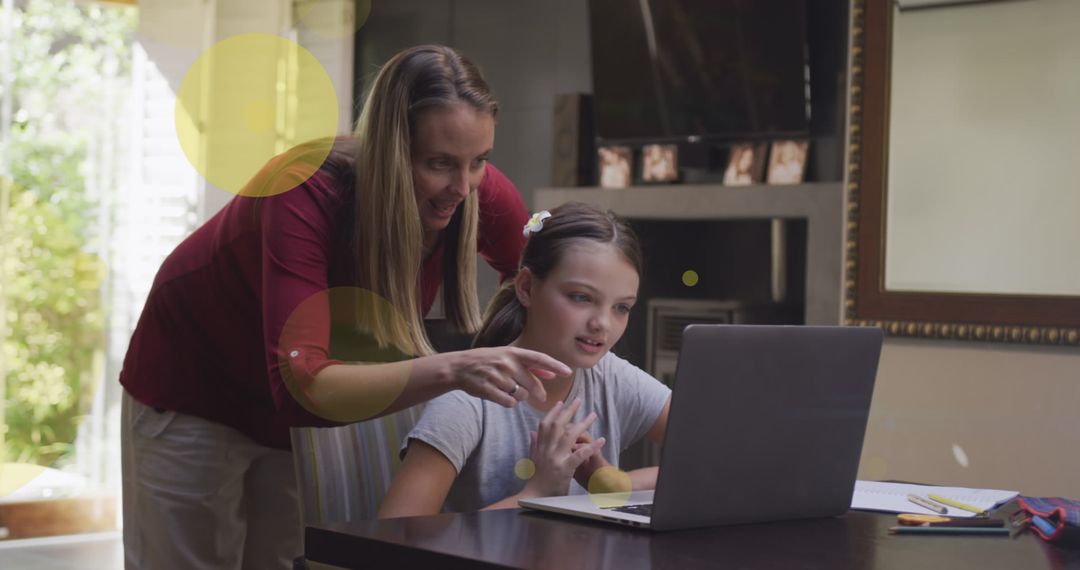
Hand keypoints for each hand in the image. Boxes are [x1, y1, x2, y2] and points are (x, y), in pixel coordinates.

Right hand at [449, 346, 569, 407]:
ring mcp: (496, 377)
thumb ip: (531, 366)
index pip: (539, 358)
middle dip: (539, 393)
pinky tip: (503, 397)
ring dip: (520, 396)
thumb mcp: (508, 356)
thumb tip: (552, 373)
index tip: (568, 372)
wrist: (459, 367)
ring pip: (521, 395)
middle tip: (541, 397)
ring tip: (510, 390)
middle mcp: (506, 363)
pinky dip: (510, 403)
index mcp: (513, 353)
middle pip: (532, 384)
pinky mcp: (488, 389)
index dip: (555, 365)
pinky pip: (509, 403)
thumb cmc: (487, 361)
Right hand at [522, 399, 604, 497]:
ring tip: (593, 415)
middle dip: (569, 411)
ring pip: (570, 436)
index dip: (553, 412)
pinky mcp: (564, 468)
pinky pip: (580, 454)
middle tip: (579, 400)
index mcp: (540, 448)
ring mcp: (556, 458)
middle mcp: (547, 450)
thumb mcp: (533, 460)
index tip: (560, 402)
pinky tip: (601, 440)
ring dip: (583, 424)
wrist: (535, 498)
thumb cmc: (536, 481)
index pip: (545, 425)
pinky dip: (591, 446)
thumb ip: (534, 445)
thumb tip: (532, 432)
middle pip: (558, 425)